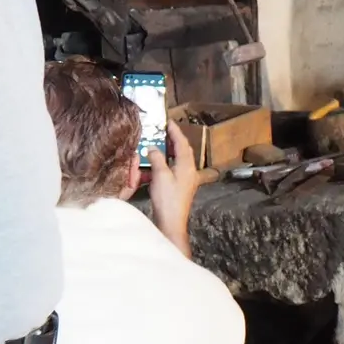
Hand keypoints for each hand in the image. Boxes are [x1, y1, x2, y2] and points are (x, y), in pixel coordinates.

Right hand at [145, 122, 197, 256]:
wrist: (172, 222)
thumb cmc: (167, 199)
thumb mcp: (160, 175)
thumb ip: (157, 159)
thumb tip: (153, 148)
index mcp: (187, 165)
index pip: (182, 143)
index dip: (175, 131)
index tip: (169, 122)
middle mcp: (190, 171)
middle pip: (183, 150)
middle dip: (174, 140)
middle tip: (164, 131)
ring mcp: (187, 179)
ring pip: (179, 160)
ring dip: (170, 151)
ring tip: (160, 144)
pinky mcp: (182, 187)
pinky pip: (175, 169)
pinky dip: (167, 163)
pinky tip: (158, 163)